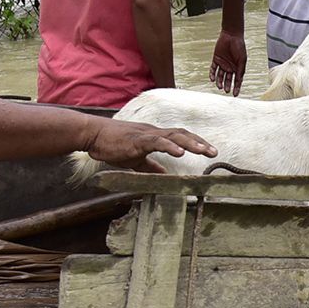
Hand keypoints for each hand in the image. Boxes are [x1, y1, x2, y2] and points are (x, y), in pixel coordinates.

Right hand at [84, 118, 214, 172]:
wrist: (93, 135)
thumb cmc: (113, 145)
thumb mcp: (136, 158)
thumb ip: (151, 166)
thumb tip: (164, 174)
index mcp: (155, 137)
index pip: (180, 137)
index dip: (196, 143)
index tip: (209, 151)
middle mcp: (154, 132)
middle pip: (182, 134)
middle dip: (199, 143)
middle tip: (214, 152)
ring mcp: (146, 135)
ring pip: (173, 136)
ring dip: (190, 143)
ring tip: (203, 151)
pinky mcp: (137, 140)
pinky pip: (156, 142)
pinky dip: (169, 146)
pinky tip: (179, 153)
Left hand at [210, 30, 246, 94]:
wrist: (231, 36)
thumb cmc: (239, 47)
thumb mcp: (242, 59)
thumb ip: (240, 70)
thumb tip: (239, 80)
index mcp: (237, 68)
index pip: (236, 80)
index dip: (236, 88)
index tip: (235, 95)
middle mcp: (229, 67)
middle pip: (227, 79)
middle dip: (227, 86)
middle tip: (226, 91)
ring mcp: (222, 64)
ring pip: (220, 76)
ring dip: (219, 82)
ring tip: (219, 87)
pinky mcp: (216, 60)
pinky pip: (213, 69)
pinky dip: (212, 74)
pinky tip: (212, 79)